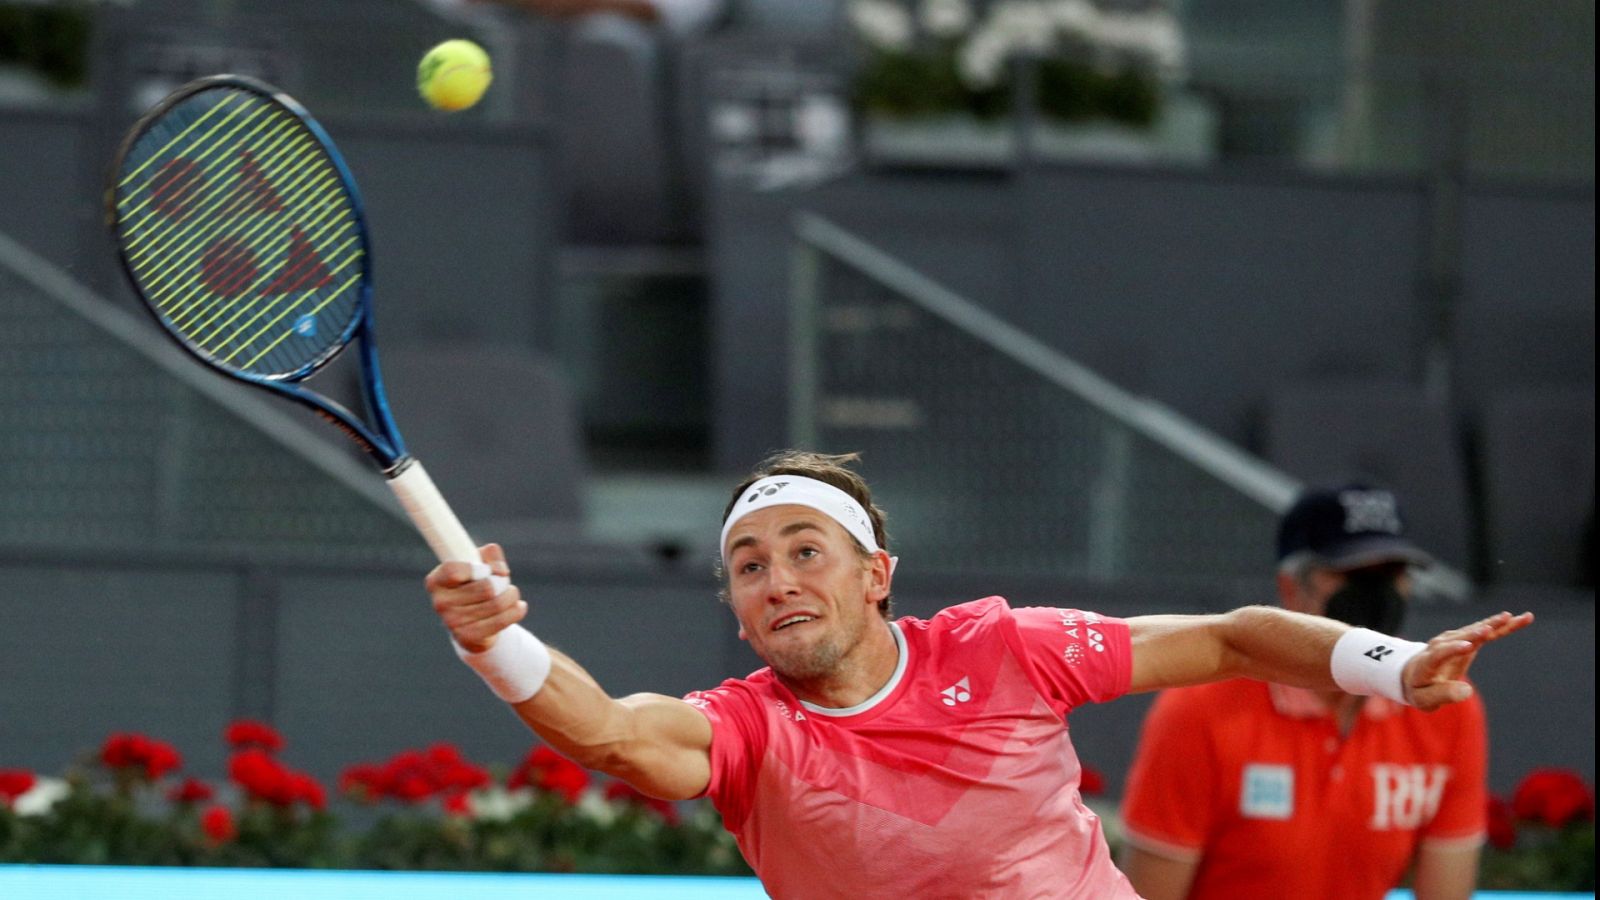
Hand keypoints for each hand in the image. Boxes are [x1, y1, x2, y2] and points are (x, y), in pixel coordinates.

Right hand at [425, 543, 526, 653]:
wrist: (474, 621)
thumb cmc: (476, 585)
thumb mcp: (480, 563)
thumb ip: (490, 555)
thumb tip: (500, 570)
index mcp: (436, 581)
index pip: (453, 570)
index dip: (476, 568)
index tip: (487, 569)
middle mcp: (440, 603)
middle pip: (485, 588)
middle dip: (502, 582)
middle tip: (503, 582)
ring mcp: (452, 623)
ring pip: (497, 603)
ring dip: (511, 595)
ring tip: (511, 594)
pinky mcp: (467, 638)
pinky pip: (501, 621)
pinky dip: (516, 611)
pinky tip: (518, 607)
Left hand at [1401, 611, 1533, 710]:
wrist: (1414, 673)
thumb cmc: (1420, 690)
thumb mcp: (1426, 699)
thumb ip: (1444, 695)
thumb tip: (1467, 692)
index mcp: (1427, 662)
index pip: (1439, 654)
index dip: (1453, 649)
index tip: (1468, 647)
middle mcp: (1440, 646)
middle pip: (1459, 637)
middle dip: (1474, 633)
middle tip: (1489, 628)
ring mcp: (1454, 640)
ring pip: (1476, 631)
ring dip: (1493, 624)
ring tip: (1511, 618)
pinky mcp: (1468, 639)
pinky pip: (1487, 632)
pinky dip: (1503, 626)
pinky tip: (1521, 619)